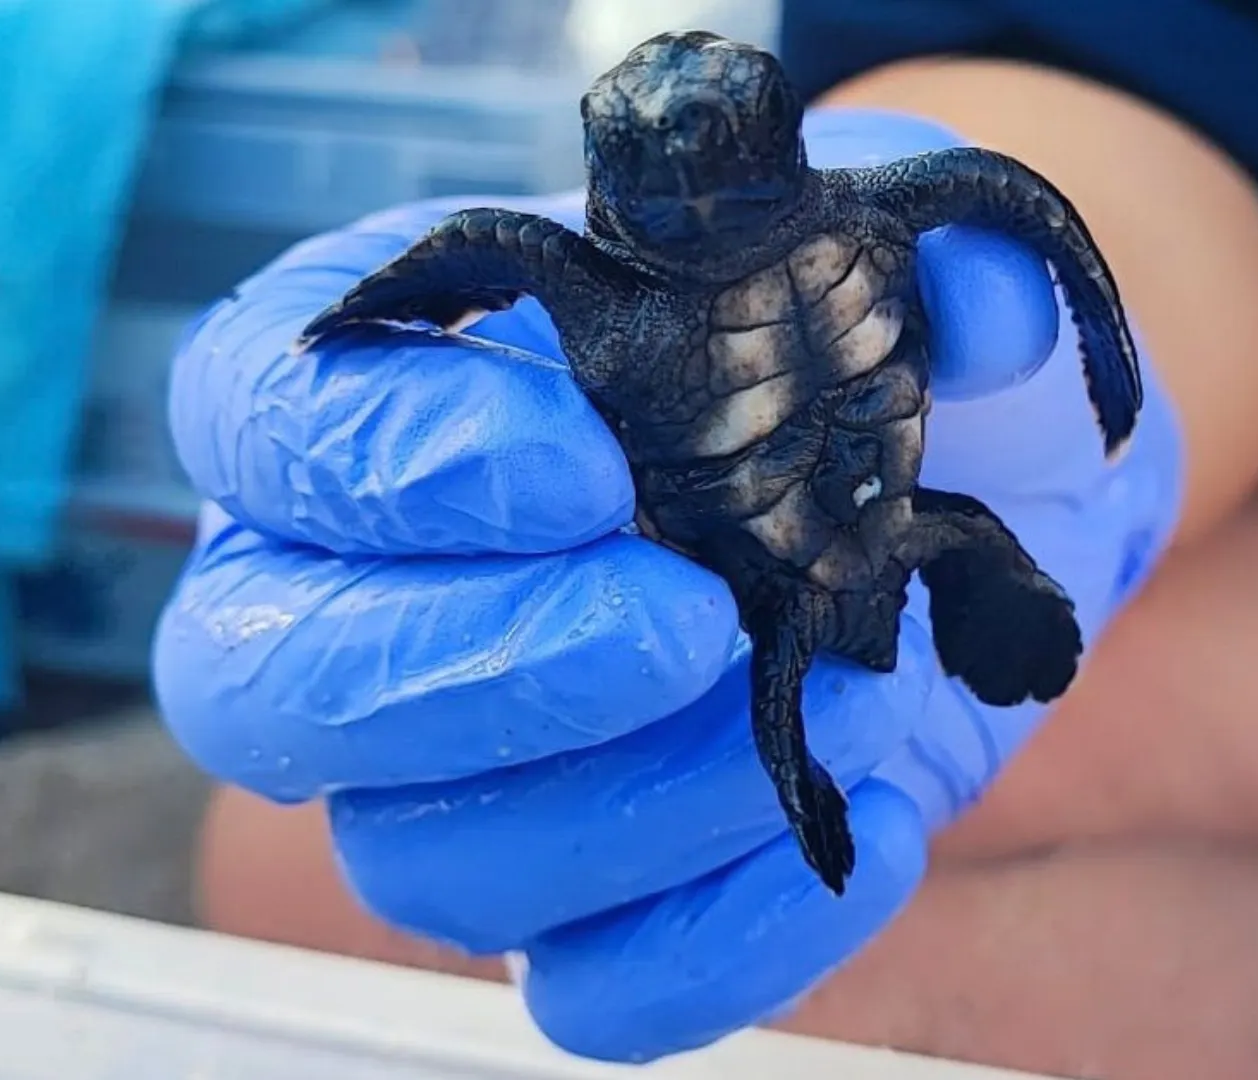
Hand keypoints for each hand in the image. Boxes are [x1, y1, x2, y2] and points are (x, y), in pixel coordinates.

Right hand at [153, 106, 1182, 1062]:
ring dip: (637, 807)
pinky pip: (591, 992)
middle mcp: (381, 595)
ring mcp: (473, 774)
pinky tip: (877, 831)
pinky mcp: (595, 899)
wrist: (962, 492)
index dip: (383, 460)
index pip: (267, 421)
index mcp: (396, 390)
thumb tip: (990, 319)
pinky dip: (727, 941)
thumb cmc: (864, 355)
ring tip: (849, 703)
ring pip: (423, 864)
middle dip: (470, 669)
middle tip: (682, 624)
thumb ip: (937, 258)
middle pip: (267, 686)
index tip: (583, 468)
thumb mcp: (904, 271)